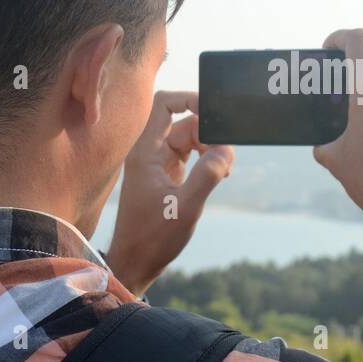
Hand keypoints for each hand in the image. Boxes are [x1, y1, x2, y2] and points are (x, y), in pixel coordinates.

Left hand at [105, 91, 233, 295]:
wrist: (136, 262)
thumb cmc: (153, 238)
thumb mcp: (185, 208)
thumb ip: (207, 176)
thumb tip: (227, 151)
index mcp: (146, 151)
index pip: (166, 104)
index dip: (190, 99)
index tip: (215, 113)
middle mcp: (150, 152)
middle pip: (185, 122)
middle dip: (209, 133)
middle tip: (226, 156)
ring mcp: (158, 163)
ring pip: (190, 138)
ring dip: (211, 148)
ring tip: (224, 170)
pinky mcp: (167, 175)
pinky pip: (190, 154)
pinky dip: (207, 160)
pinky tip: (218, 175)